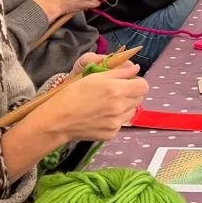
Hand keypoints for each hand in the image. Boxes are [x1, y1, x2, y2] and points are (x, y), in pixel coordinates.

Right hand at [33, 63, 147, 143]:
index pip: (144, 86)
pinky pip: (120, 123)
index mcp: (117, 90)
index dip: (137, 82)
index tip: (127, 81)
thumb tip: (135, 68)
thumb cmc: (73, 94)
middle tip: (115, 92)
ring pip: (131, 111)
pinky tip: (100, 115)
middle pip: (139, 98)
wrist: (58, 120)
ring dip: (125, 106)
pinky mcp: (111, 134)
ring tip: (107, 104)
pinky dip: (115, 118)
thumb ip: (119, 72)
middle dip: (131, 93)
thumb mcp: (94, 77)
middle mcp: (120, 107)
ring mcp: (116, 123)